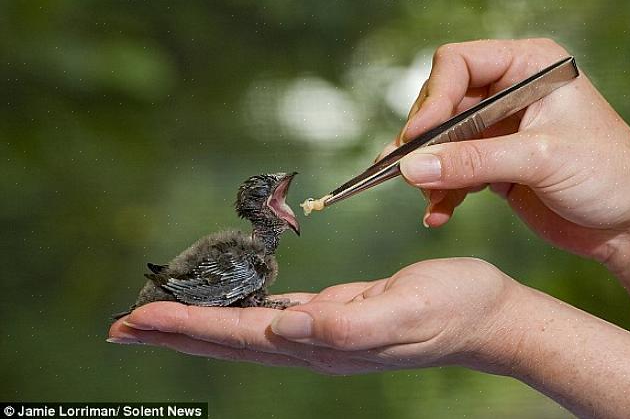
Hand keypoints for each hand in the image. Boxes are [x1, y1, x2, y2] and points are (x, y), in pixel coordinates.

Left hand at [108, 258, 520, 374]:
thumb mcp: (406, 310)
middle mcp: (315, 345)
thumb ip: (347, 325)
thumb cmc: (455, 307)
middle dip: (173, 331)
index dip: (187, 326)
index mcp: (325, 345)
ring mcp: (323, 334)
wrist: (488, 315)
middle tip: (121, 324)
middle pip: (229, 339)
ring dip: (198, 323)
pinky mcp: (336, 316)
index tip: (138, 317)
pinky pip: (273, 314)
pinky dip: (239, 310)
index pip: (240, 336)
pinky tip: (228, 304)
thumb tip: (287, 328)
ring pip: (244, 329)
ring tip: (158, 316)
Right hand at [389, 38, 629, 263]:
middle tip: (408, 170)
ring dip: (428, 170)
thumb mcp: (541, 160)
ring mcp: (500, 130)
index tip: (417, 137)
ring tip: (423, 197)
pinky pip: (453, 171)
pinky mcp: (495, 164)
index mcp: (529, 67)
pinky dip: (441, 192)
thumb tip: (412, 167)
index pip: (458, 63)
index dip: (432, 97)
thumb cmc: (610, 176)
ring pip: (442, 140)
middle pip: (442, 103)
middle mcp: (509, 92)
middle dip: (424, 140)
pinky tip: (438, 213)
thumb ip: (473, 161)